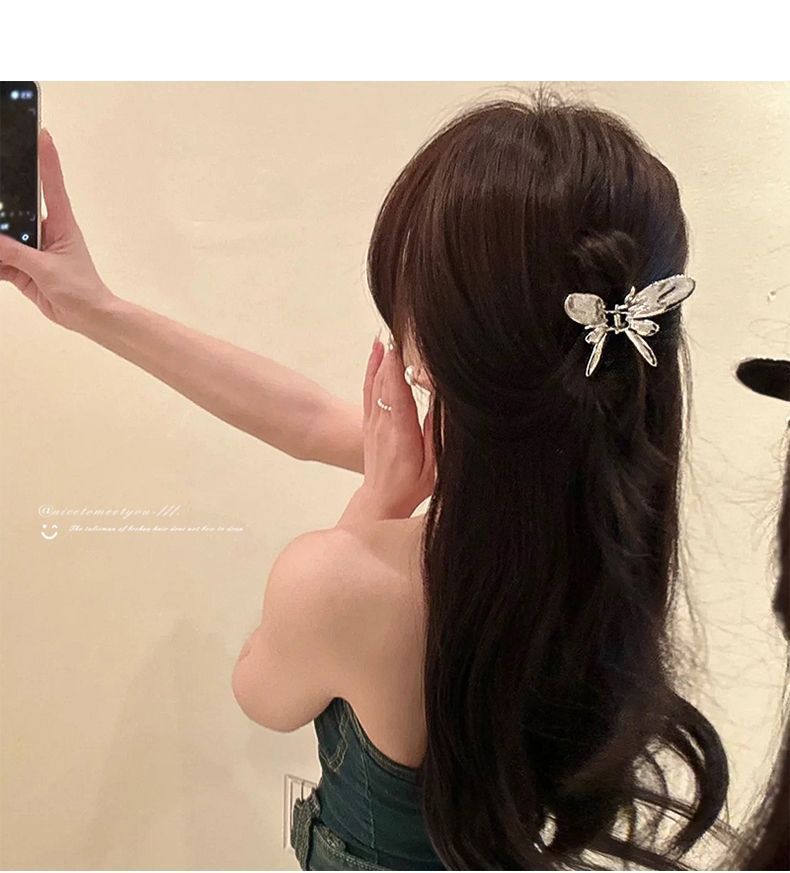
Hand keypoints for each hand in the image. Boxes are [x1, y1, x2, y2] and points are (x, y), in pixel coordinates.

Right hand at [0, 128, 116, 332]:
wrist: (88, 318)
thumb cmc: (81, 290)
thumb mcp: (48, 270)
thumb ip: (17, 255)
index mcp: (61, 224)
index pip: (51, 185)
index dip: (47, 159)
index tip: (42, 134)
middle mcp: (46, 232)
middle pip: (17, 210)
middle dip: (1, 204)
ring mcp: (33, 250)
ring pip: (5, 236)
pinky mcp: (24, 268)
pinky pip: (1, 258)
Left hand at [337, 334, 436, 525]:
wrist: (381, 502)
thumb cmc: (411, 486)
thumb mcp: (433, 466)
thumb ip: (436, 434)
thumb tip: (442, 403)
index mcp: (401, 433)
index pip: (398, 394)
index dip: (399, 369)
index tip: (403, 346)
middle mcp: (384, 424)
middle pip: (385, 382)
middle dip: (393, 355)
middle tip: (400, 328)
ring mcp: (374, 422)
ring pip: (376, 383)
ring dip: (381, 358)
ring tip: (388, 333)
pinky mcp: (371, 422)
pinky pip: (369, 389)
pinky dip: (372, 369)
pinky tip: (377, 352)